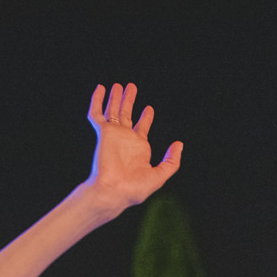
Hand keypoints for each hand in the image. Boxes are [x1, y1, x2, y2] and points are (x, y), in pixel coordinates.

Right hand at [83, 83, 182, 212]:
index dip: (146, 117)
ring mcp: (113, 135)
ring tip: (118, 85)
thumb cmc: (135, 189)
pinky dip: (97, 101)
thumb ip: (172, 161)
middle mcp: (125, 139)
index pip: (142, 127)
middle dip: (128, 101)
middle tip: (131, 87)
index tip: (149, 108)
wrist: (114, 191)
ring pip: (113, 111)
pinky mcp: (103, 133)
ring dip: (115, 98)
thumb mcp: (160, 175)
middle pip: (127, 114)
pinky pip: (97, 114)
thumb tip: (179, 144)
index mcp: (139, 148)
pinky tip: (100, 89)